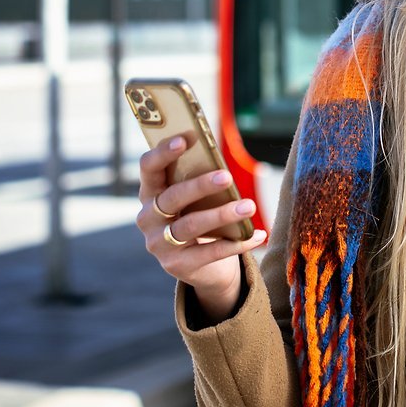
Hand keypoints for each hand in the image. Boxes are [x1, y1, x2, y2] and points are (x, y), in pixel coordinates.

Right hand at [137, 133, 267, 322]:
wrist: (200, 265)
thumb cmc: (198, 216)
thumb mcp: (194, 198)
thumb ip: (198, 180)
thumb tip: (221, 165)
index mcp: (150, 193)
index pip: (149, 168)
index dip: (163, 153)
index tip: (185, 139)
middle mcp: (148, 218)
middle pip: (172, 197)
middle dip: (200, 185)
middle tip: (227, 176)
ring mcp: (160, 244)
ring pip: (190, 226)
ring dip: (222, 214)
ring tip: (248, 206)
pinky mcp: (177, 266)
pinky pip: (209, 253)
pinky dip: (236, 243)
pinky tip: (257, 234)